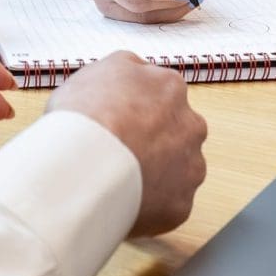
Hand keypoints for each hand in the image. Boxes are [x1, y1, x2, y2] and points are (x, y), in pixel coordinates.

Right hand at [49, 52, 207, 235]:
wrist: (84, 167)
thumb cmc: (85, 117)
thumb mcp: (98, 69)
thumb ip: (126, 69)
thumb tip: (136, 72)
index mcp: (171, 88)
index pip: (161, 98)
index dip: (135, 112)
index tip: (118, 124)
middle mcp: (191, 125)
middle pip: (175, 134)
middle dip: (153, 143)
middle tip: (119, 154)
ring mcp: (190, 167)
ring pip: (176, 171)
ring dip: (155, 175)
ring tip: (118, 182)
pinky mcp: (181, 205)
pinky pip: (166, 206)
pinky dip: (148, 206)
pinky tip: (122, 202)